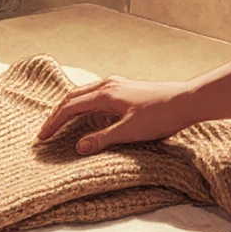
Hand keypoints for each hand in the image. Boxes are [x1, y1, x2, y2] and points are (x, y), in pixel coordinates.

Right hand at [37, 75, 196, 154]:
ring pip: (83, 93)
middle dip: (56, 113)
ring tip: (60, 121)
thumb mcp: (130, 131)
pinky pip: (95, 93)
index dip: (54, 122)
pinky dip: (83, 103)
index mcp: (105, 94)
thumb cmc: (161, 115)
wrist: (188, 101)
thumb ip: (102, 139)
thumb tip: (78, 147)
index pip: (69, 107)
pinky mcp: (126, 88)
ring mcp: (117, 84)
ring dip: (69, 106)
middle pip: (72, 96)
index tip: (42, 137)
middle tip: (45, 131)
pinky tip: (87, 113)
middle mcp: (108, 84)